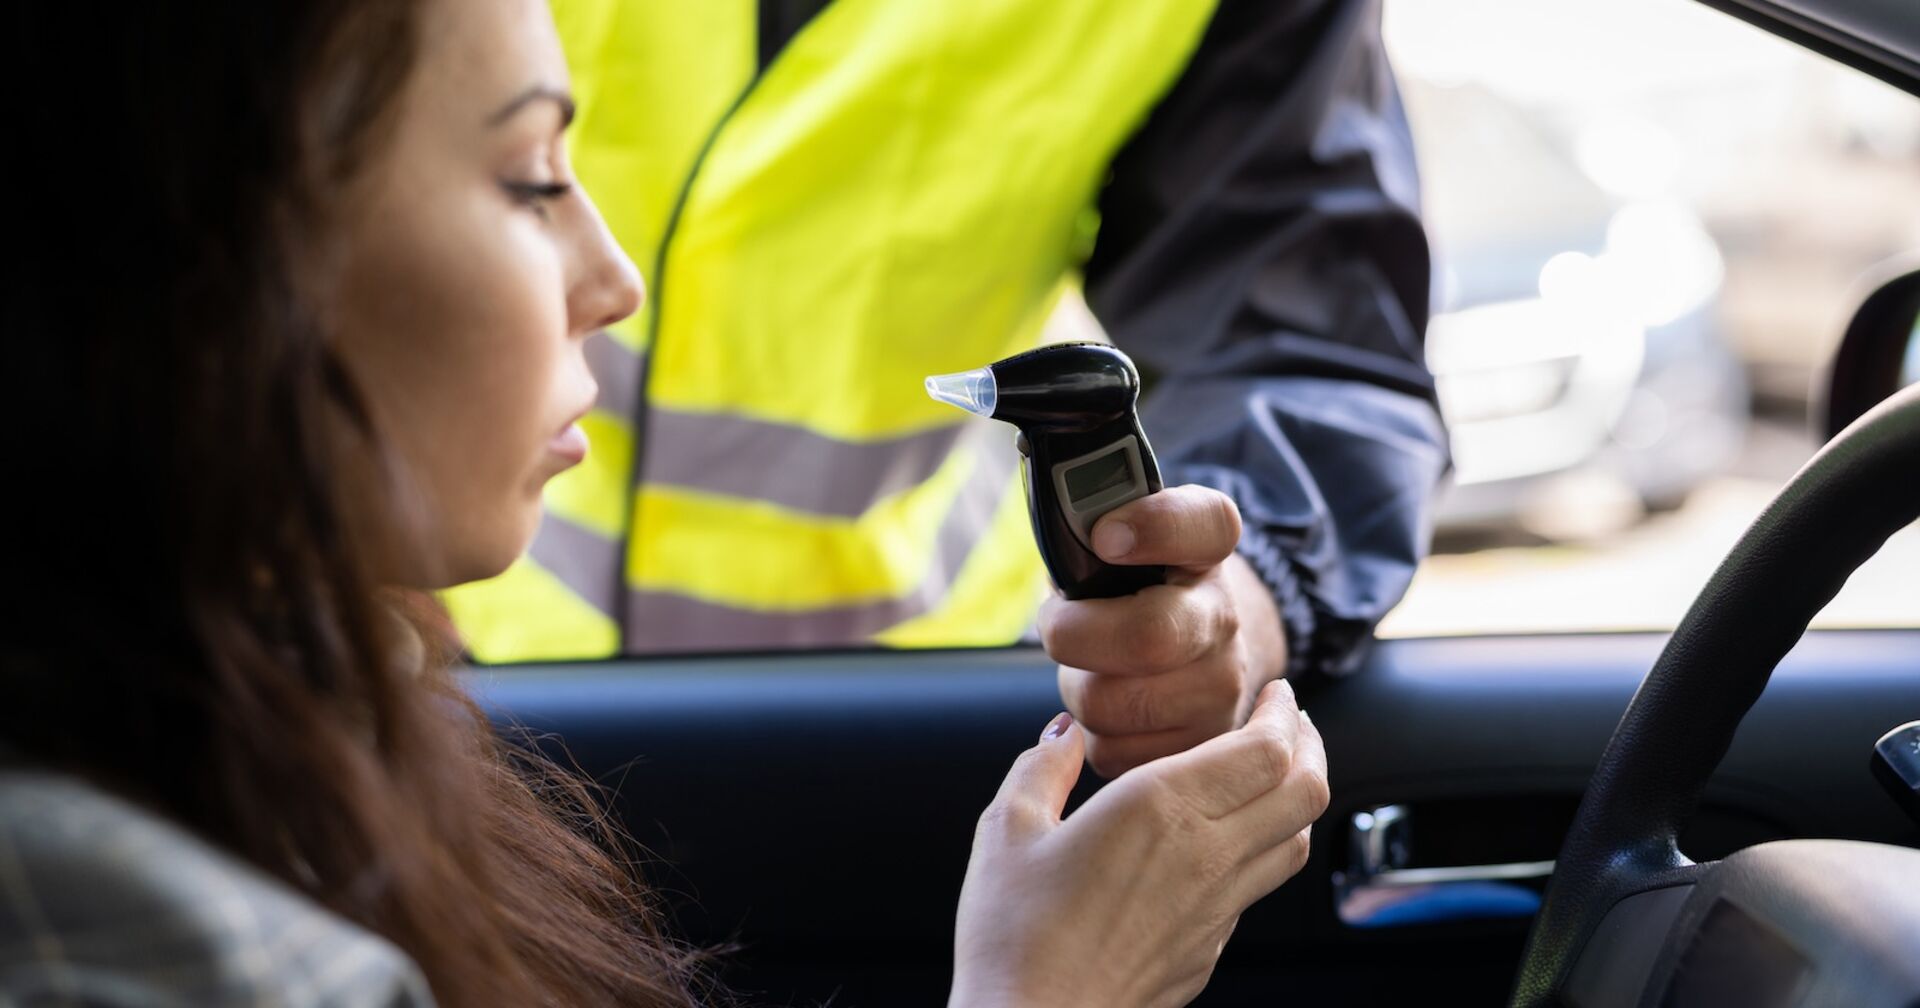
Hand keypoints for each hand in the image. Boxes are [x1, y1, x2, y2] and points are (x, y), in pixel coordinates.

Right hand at [950, 681, 1327, 1007]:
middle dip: (1309, 745)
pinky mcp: (1209, 949)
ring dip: (1298, 797)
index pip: (1266, 748)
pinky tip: (1229, 842)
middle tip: (1291, 722)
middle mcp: (1206, 855)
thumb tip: (1062, 735)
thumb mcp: (1008, 830)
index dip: (1283, 713)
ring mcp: (1217, 909)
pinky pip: (1259, 886)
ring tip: (1276, 775)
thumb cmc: (1013, 936)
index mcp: (1161, 807)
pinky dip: (1265, 847)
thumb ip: (1042, 768)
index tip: (1276, 693)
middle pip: (1305, 791)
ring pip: (1296, 841)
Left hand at [1041, 485, 1287, 777]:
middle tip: (1059, 626)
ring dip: (1078, 688)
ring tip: (1092, 668)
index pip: (1206, 523)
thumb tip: (1054, 531)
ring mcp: (1223, 689)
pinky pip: (1111, 751)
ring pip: (1112, 704)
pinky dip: (1092, 734)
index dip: (1154, 527)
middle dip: (1074, 635)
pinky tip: (1110, 707)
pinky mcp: (1200, 747)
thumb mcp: (1123, 536)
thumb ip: (1089, 517)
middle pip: (1146, 636)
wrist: (1196, 649)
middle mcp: (1226, 618)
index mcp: (1207, 548)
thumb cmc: (1135, 587)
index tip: (1106, 536)